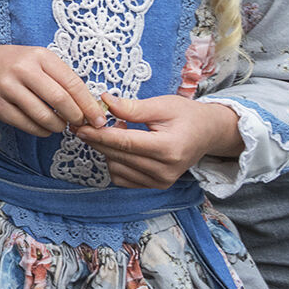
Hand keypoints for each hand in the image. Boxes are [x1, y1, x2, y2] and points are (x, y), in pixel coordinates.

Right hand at [0, 45, 106, 135]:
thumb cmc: (18, 65)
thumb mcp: (41, 61)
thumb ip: (63, 80)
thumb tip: (90, 107)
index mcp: (40, 56)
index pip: (72, 83)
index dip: (88, 105)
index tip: (98, 119)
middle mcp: (23, 70)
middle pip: (59, 100)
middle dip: (75, 117)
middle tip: (80, 124)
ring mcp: (8, 88)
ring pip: (43, 116)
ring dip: (58, 126)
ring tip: (61, 125)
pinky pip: (27, 125)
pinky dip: (42, 131)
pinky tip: (46, 127)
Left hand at [73, 93, 242, 188]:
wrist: (208, 134)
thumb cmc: (186, 115)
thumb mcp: (162, 105)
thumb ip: (133, 107)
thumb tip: (104, 101)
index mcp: (169, 149)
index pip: (125, 143)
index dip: (100, 134)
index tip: (81, 125)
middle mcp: (165, 171)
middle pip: (118, 156)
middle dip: (97, 140)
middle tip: (84, 123)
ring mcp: (160, 181)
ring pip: (116, 169)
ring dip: (107, 150)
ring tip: (117, 129)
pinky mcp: (155, 186)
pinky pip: (122, 178)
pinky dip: (115, 162)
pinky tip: (122, 146)